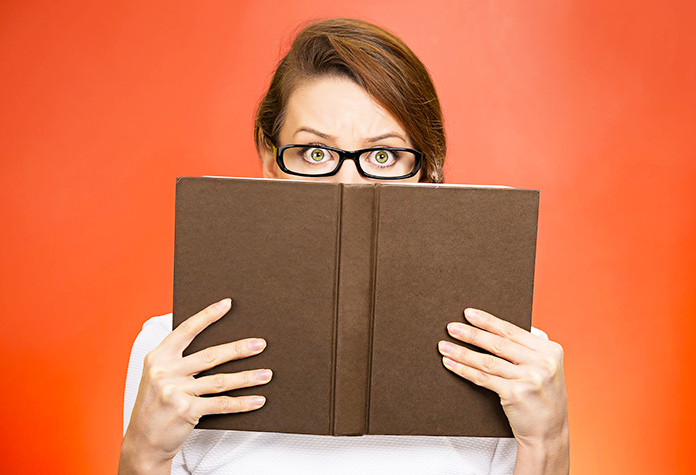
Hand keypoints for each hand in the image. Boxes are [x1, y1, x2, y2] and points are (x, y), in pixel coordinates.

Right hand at [119, 298, 271, 474]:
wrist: (143, 442)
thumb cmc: (156, 406)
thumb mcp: (158, 377)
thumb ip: (179, 361)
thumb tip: (218, 347)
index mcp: (158, 357)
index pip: (187, 330)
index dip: (208, 315)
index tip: (227, 304)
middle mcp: (165, 372)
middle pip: (210, 356)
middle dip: (239, 349)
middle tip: (261, 344)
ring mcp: (175, 392)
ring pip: (220, 381)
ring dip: (247, 377)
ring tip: (266, 374)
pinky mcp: (186, 411)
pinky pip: (221, 404)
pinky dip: (242, 403)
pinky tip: (258, 400)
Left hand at [437, 308, 568, 473]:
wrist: (549, 434)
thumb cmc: (542, 399)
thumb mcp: (546, 369)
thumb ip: (528, 349)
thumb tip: (494, 328)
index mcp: (551, 350)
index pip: (512, 331)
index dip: (488, 321)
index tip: (469, 313)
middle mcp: (542, 363)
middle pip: (498, 343)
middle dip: (471, 333)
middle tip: (451, 327)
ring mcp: (529, 379)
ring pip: (487, 361)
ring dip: (461, 352)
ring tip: (444, 346)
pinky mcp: (515, 394)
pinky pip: (483, 378)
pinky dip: (464, 369)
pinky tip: (451, 363)